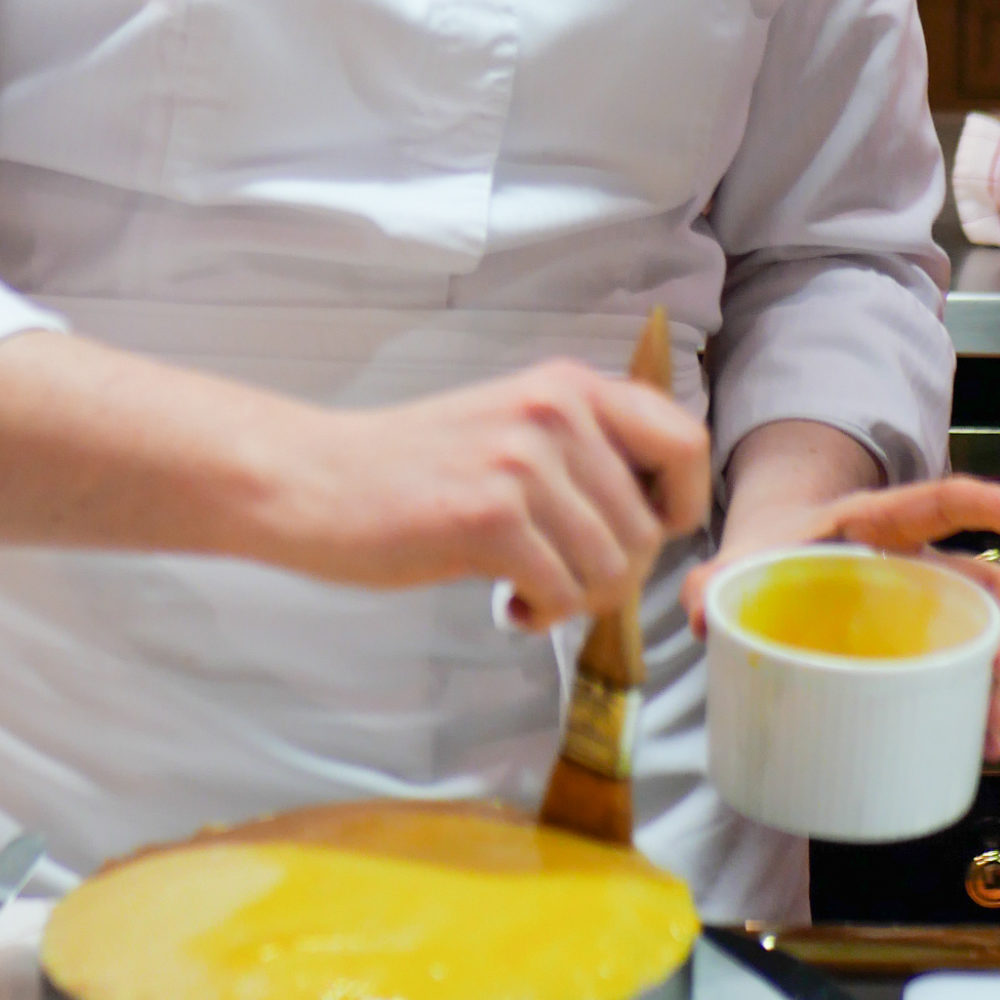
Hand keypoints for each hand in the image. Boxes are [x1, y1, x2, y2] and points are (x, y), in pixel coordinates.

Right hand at [266, 359, 711, 628]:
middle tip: (558, 577)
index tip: (641, 535)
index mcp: (567, 385)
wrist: (314, 479)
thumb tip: (657, 514)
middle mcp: (555, 411)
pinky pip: (564, 592)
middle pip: (650, 527)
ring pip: (613, 567)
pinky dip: (542, 613)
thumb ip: (581, 449)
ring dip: (576, 598)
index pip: (684, 440)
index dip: (680, 504)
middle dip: (614, 572)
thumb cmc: (410, 466)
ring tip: (526, 586)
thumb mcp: (510, 426)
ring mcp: (522, 462)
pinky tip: (504, 601)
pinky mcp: (489, 516)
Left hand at [679, 473, 999, 761]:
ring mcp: (929, 599)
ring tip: (988, 731)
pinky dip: (979, 701)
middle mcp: (917, 559)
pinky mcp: (925, 638)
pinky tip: (978, 742)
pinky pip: (968, 664)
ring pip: (991, 627)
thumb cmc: (771, 549)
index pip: (934, 502)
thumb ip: (712, 578)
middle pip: (988, 580)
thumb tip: (697, 616)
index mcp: (873, 523)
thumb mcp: (742, 555)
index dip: (979, 503)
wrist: (777, 551)